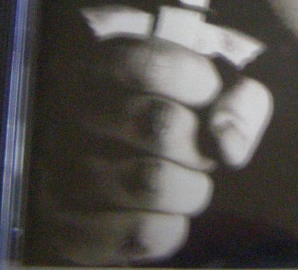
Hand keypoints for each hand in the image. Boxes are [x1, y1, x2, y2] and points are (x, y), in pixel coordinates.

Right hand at [36, 6, 271, 265]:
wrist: (118, 185)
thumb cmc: (175, 125)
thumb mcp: (211, 96)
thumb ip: (237, 101)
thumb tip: (226, 136)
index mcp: (102, 66)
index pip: (154, 65)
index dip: (200, 85)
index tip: (209, 96)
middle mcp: (70, 113)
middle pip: (160, 123)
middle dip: (198, 145)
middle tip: (196, 152)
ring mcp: (60, 172)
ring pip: (153, 180)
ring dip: (190, 188)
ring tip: (182, 183)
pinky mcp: (66, 229)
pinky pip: (141, 232)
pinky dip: (171, 227)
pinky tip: (164, 215)